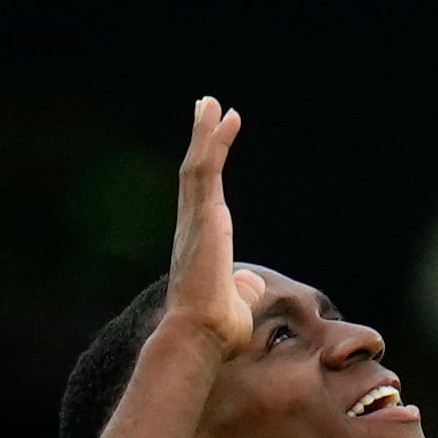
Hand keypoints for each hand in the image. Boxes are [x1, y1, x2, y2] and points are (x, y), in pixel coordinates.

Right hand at [165, 97, 263, 358]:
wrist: (199, 336)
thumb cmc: (216, 331)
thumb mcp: (237, 304)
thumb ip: (242, 288)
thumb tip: (247, 283)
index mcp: (199, 244)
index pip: (202, 196)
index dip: (207, 166)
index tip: (213, 141)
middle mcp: (191, 227)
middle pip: (194, 173)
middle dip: (200, 138)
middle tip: (206, 107)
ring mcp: (194, 221)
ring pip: (197, 165)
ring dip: (205, 131)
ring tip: (212, 102)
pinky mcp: (202, 216)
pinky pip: (206, 169)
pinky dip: (214, 140)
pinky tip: (224, 117)